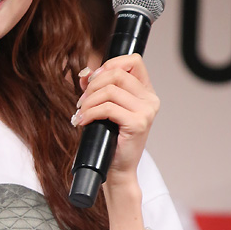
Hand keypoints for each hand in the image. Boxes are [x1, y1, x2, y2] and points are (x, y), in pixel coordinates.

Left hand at [73, 54, 159, 182]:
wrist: (117, 168)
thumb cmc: (110, 138)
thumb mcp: (104, 108)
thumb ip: (97, 88)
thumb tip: (84, 72)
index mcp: (146, 92)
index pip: (134, 61)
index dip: (111, 64)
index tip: (93, 79)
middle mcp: (150, 99)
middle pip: (117, 74)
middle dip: (93, 85)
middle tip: (81, 101)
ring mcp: (146, 111)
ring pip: (110, 91)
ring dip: (89, 101)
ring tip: (80, 113)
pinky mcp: (137, 123)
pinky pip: (107, 108)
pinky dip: (90, 113)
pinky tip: (83, 121)